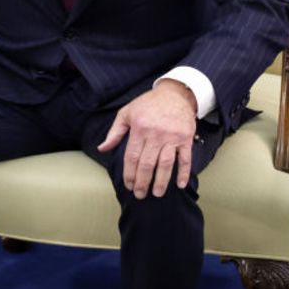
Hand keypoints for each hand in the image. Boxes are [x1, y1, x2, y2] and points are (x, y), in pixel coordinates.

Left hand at [97, 79, 198, 199]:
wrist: (175, 94)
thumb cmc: (148, 104)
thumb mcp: (126, 113)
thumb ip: (114, 132)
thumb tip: (102, 148)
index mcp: (139, 129)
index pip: (132, 156)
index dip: (129, 173)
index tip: (128, 185)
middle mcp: (155, 134)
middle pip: (147, 163)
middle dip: (142, 181)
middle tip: (140, 194)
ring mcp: (172, 137)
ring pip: (166, 163)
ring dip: (161, 181)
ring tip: (157, 193)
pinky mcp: (185, 138)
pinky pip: (185, 158)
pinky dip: (184, 172)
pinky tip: (180, 185)